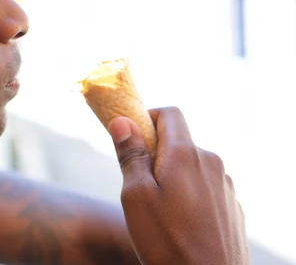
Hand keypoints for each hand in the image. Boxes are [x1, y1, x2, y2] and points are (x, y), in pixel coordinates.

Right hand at [107, 107, 248, 264]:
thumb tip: (122, 121)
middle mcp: (211, 163)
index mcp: (186, 154)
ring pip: (192, 167)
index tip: (132, 141)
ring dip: (173, 177)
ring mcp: (225, 186)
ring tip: (160, 212)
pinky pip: (205, 189)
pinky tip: (180, 225)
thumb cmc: (167, 242)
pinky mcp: (232, 208)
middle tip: (139, 185)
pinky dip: (189, 196)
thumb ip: (130, 154)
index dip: (147, 119)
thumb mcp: (136, 195)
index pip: (169, 113)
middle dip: (156, 154)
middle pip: (179, 142)